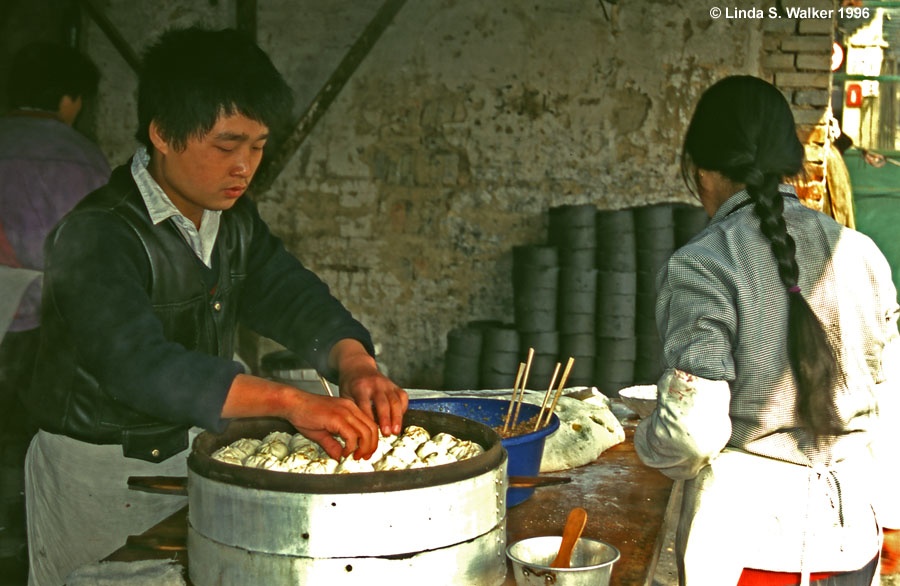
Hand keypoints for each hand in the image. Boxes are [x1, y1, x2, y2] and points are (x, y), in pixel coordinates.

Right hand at [220, 374, 377, 459]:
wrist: (292, 403)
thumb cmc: (304, 414)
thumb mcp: (322, 432)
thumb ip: (332, 444)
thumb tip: (339, 456)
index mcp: (350, 409)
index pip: (370, 425)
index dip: (371, 441)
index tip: (365, 452)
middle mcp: (350, 408)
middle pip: (372, 429)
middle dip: (371, 446)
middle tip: (363, 457)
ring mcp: (345, 411)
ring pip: (366, 432)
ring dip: (363, 448)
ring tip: (354, 456)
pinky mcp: (336, 417)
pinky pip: (351, 435)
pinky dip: (350, 447)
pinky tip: (343, 452)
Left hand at [330, 339, 407, 435]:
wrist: (358, 367)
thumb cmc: (350, 384)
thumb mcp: (344, 395)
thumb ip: (352, 410)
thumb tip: (357, 430)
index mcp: (360, 387)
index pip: (365, 404)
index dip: (368, 418)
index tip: (370, 431)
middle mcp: (375, 384)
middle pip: (383, 403)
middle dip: (386, 419)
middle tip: (386, 433)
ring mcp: (386, 384)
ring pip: (395, 401)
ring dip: (397, 417)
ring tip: (396, 431)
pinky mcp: (394, 385)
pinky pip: (403, 397)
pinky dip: (403, 409)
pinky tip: (399, 419)